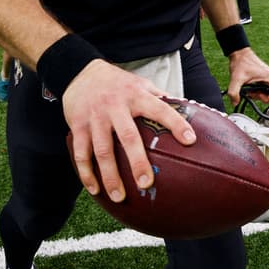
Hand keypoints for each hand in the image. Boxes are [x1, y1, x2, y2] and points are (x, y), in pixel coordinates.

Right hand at [62, 61, 195, 202]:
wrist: (80, 72)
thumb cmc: (118, 82)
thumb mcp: (140, 83)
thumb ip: (159, 97)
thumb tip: (186, 109)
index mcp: (136, 96)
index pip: (160, 109)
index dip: (176, 124)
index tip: (190, 140)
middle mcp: (115, 107)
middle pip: (128, 137)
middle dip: (137, 161)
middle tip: (147, 183)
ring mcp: (95, 118)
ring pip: (102, 150)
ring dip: (110, 176)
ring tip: (119, 197)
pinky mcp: (78, 126)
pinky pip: (81, 153)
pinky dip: (86, 173)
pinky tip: (95, 190)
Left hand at [226, 48, 268, 106]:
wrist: (239, 53)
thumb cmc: (240, 62)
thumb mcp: (236, 79)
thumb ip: (234, 92)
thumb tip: (235, 102)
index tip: (266, 99)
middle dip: (265, 97)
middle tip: (254, 95)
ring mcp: (268, 76)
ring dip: (260, 94)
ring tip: (250, 91)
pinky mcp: (264, 76)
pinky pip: (265, 87)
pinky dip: (258, 90)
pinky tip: (250, 89)